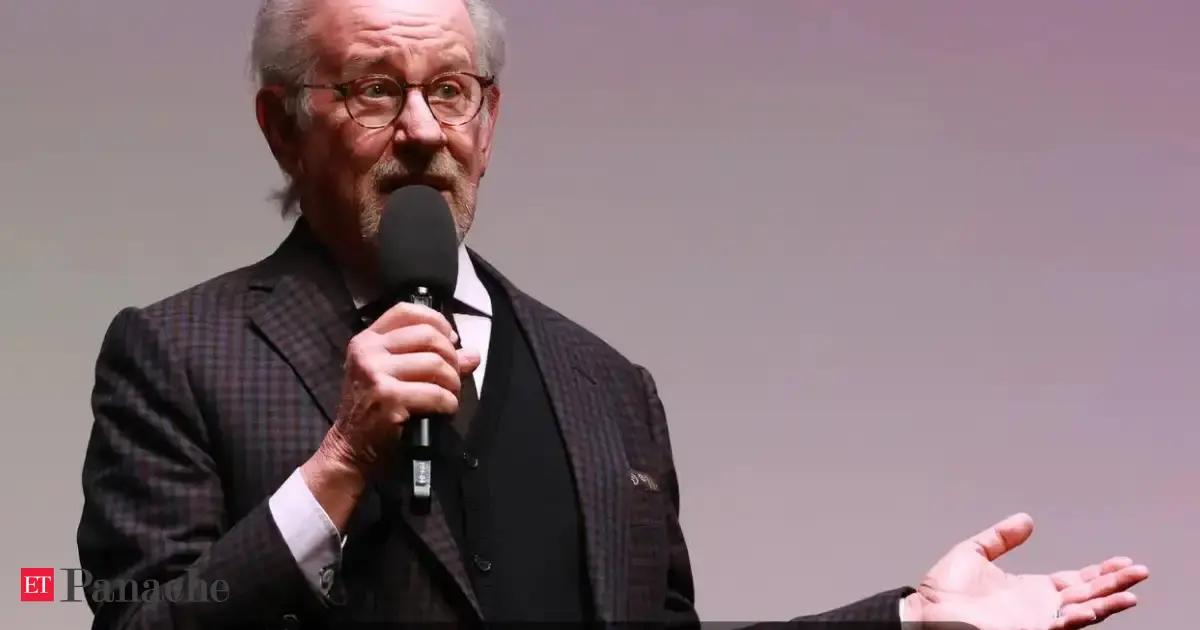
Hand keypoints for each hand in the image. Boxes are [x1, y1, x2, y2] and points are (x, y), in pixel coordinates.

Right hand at [314, 302, 479, 475]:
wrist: (350, 448)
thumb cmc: (373, 409)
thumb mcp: (392, 375)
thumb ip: (430, 358)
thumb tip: (473, 353)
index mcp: (367, 340)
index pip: (406, 311)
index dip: (437, 321)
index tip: (451, 340)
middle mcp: (368, 351)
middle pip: (428, 335)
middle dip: (451, 356)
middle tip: (452, 376)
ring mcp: (376, 374)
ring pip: (436, 363)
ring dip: (453, 382)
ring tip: (449, 394)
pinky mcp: (388, 398)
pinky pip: (435, 393)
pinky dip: (449, 402)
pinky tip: (445, 409)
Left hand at [904, 513, 1147, 629]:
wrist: (924, 612)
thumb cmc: (943, 591)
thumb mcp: (974, 552)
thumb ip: (1002, 538)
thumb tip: (1026, 520)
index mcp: (1030, 590)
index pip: (1074, 582)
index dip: (1099, 573)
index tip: (1123, 561)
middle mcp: (1038, 609)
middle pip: (1086, 596)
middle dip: (1114, 585)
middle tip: (1139, 572)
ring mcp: (1035, 623)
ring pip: (1080, 614)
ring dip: (1106, 604)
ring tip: (1131, 594)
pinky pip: (1058, 627)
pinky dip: (1077, 618)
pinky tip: (1092, 608)